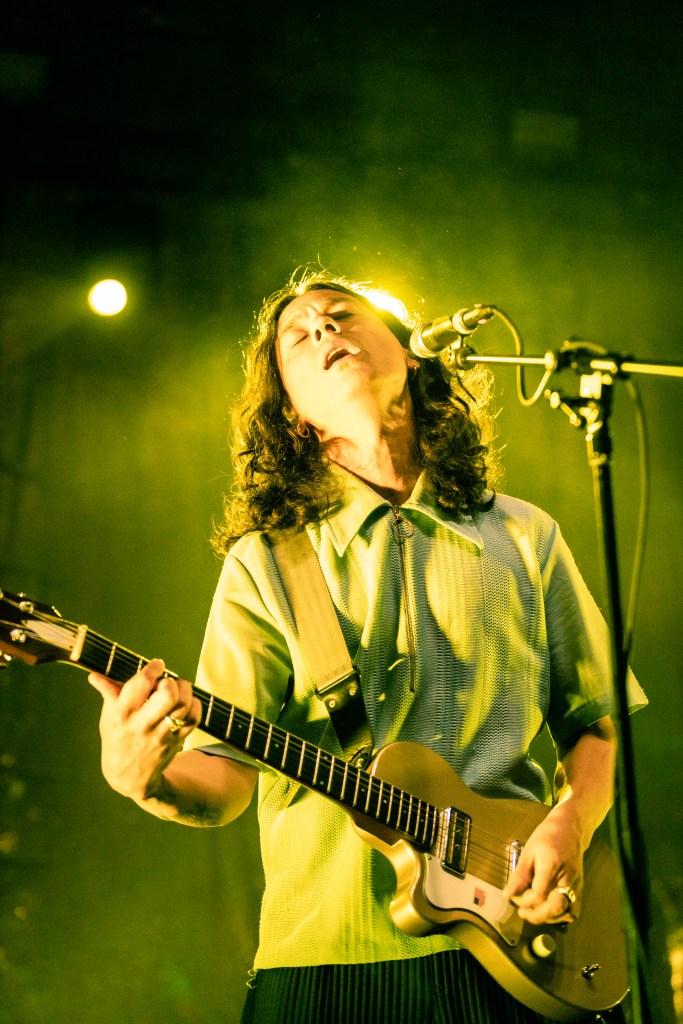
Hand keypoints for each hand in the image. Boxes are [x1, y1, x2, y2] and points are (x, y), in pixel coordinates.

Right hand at [88, 658, 200, 803]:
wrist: (129, 777)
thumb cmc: (117, 740)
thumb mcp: (107, 718)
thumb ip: (108, 693)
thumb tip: (95, 675)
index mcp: (121, 715)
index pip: (140, 684)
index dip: (152, 669)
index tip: (157, 665)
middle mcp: (142, 725)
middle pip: (167, 694)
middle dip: (169, 681)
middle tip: (165, 683)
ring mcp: (161, 735)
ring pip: (183, 705)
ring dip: (184, 690)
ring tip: (178, 688)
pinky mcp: (176, 742)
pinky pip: (193, 718)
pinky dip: (194, 704)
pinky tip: (186, 702)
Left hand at [501, 801, 583, 924]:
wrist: (570, 828)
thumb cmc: (546, 837)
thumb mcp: (528, 852)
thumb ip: (519, 876)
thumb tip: (507, 895)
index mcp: (551, 866)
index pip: (538, 894)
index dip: (524, 901)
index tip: (513, 897)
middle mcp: (567, 878)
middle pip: (555, 908)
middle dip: (536, 915)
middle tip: (522, 913)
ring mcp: (576, 885)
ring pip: (566, 912)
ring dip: (548, 918)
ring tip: (533, 911)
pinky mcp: (580, 888)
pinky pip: (574, 910)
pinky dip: (561, 915)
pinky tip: (548, 910)